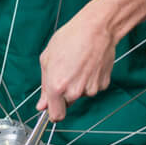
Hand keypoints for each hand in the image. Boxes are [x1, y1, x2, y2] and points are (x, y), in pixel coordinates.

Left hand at [36, 3, 118, 120]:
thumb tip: (42, 105)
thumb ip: (44, 85)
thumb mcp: (47, 59)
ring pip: (81, 94)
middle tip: (66, 71)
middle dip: (65, 92)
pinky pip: (92, 87)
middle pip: (68, 103)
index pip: (56, 115)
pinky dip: (90, 79)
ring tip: (78, 63)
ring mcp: (91, 89)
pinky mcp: (103, 84)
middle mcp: (74, 91)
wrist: (96, 29)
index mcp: (57, 86)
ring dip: (78, 84)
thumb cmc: (70, 38)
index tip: (52, 107)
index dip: (53, 112)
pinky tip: (88, 64)